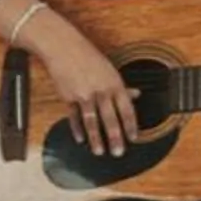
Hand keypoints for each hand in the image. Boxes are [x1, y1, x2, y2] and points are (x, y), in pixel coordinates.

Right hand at [34, 19, 141, 155]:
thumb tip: (137, 95)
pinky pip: (73, 117)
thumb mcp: (110, 70)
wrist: (64, 48)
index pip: (126, 109)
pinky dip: (76, 129)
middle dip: (115, 137)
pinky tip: (80, 139)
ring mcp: (84, 94)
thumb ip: (122, 86)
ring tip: (99, 151)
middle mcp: (101, 90)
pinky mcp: (68, 97)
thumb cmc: (88, 58)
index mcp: (114, 84)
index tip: (134, 138)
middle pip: (110, 118)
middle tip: (118, 152)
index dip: (131, 125)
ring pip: (92, 120)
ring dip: (96, 138)